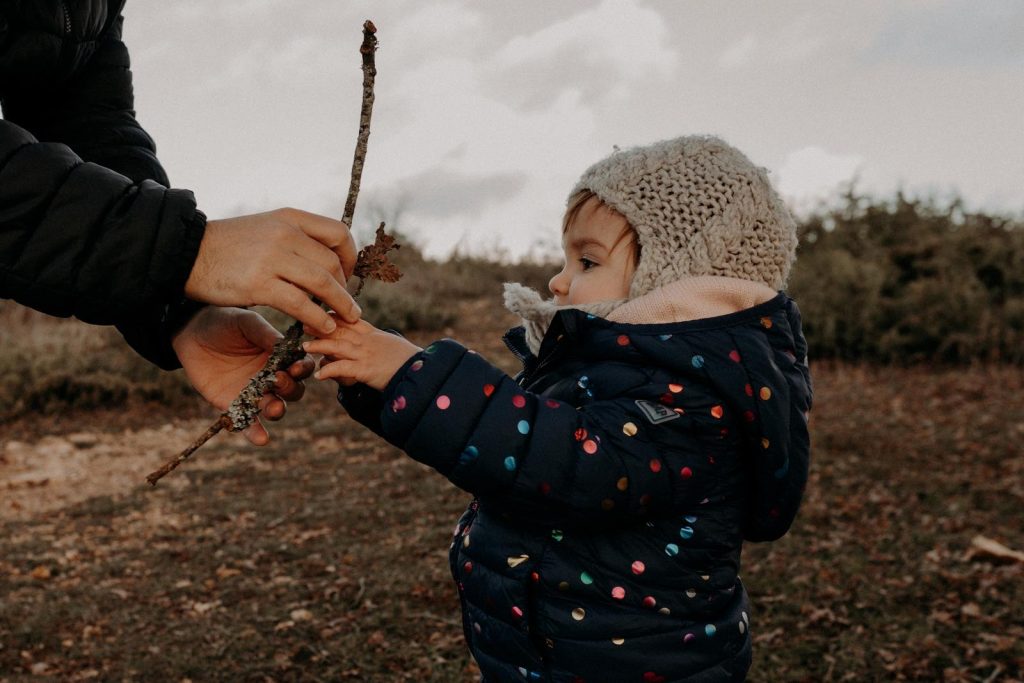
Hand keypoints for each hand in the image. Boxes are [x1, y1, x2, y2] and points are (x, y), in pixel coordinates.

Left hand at [171, 307, 314, 444]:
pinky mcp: (235, 406)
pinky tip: (261, 439)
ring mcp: (255, 393)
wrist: (191, 333)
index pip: (302, 366)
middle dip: (290, 388)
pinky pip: (249, 423)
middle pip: (294, 390)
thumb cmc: (224, 322)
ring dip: (278, 410)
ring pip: (276, 408)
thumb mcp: (246, 322)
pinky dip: (256, 433)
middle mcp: (272, 377)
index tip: (296, 368)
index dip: (303, 369)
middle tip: (277, 380)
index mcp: (281, 356)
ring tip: (273, 407)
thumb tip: (286, 346)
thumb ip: (266, 334)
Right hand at [184, 208, 359, 334]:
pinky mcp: (259, 284)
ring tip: (347, 319)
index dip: (349, 256)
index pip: (338, 232)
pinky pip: (301, 304)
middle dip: (344, 287)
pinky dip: (318, 318)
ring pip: (323, 283)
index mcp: (289, 218)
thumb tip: (325, 258)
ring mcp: (272, 258)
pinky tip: (324, 327)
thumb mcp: (265, 228)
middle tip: (345, 304)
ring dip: (341, 304)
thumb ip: (294, 238)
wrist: (185, 253)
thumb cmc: (228, 246)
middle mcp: (285, 234)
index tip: (346, 274)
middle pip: (332, 262)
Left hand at [302, 316, 420, 390]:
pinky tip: (319, 375)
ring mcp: (366, 354)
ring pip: (337, 346)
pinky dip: (330, 371)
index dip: (334, 316)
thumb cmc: (409, 361)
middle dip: (321, 327)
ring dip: (319, 346)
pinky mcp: (366, 370)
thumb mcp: (393, 345)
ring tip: (305, 347)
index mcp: (374, 334)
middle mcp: (368, 341)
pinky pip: (343, 369)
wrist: (423, 371)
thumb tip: (369, 344)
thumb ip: (378, 343)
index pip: (351, 320)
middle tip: (304, 323)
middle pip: (340, 330)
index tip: (322, 313)